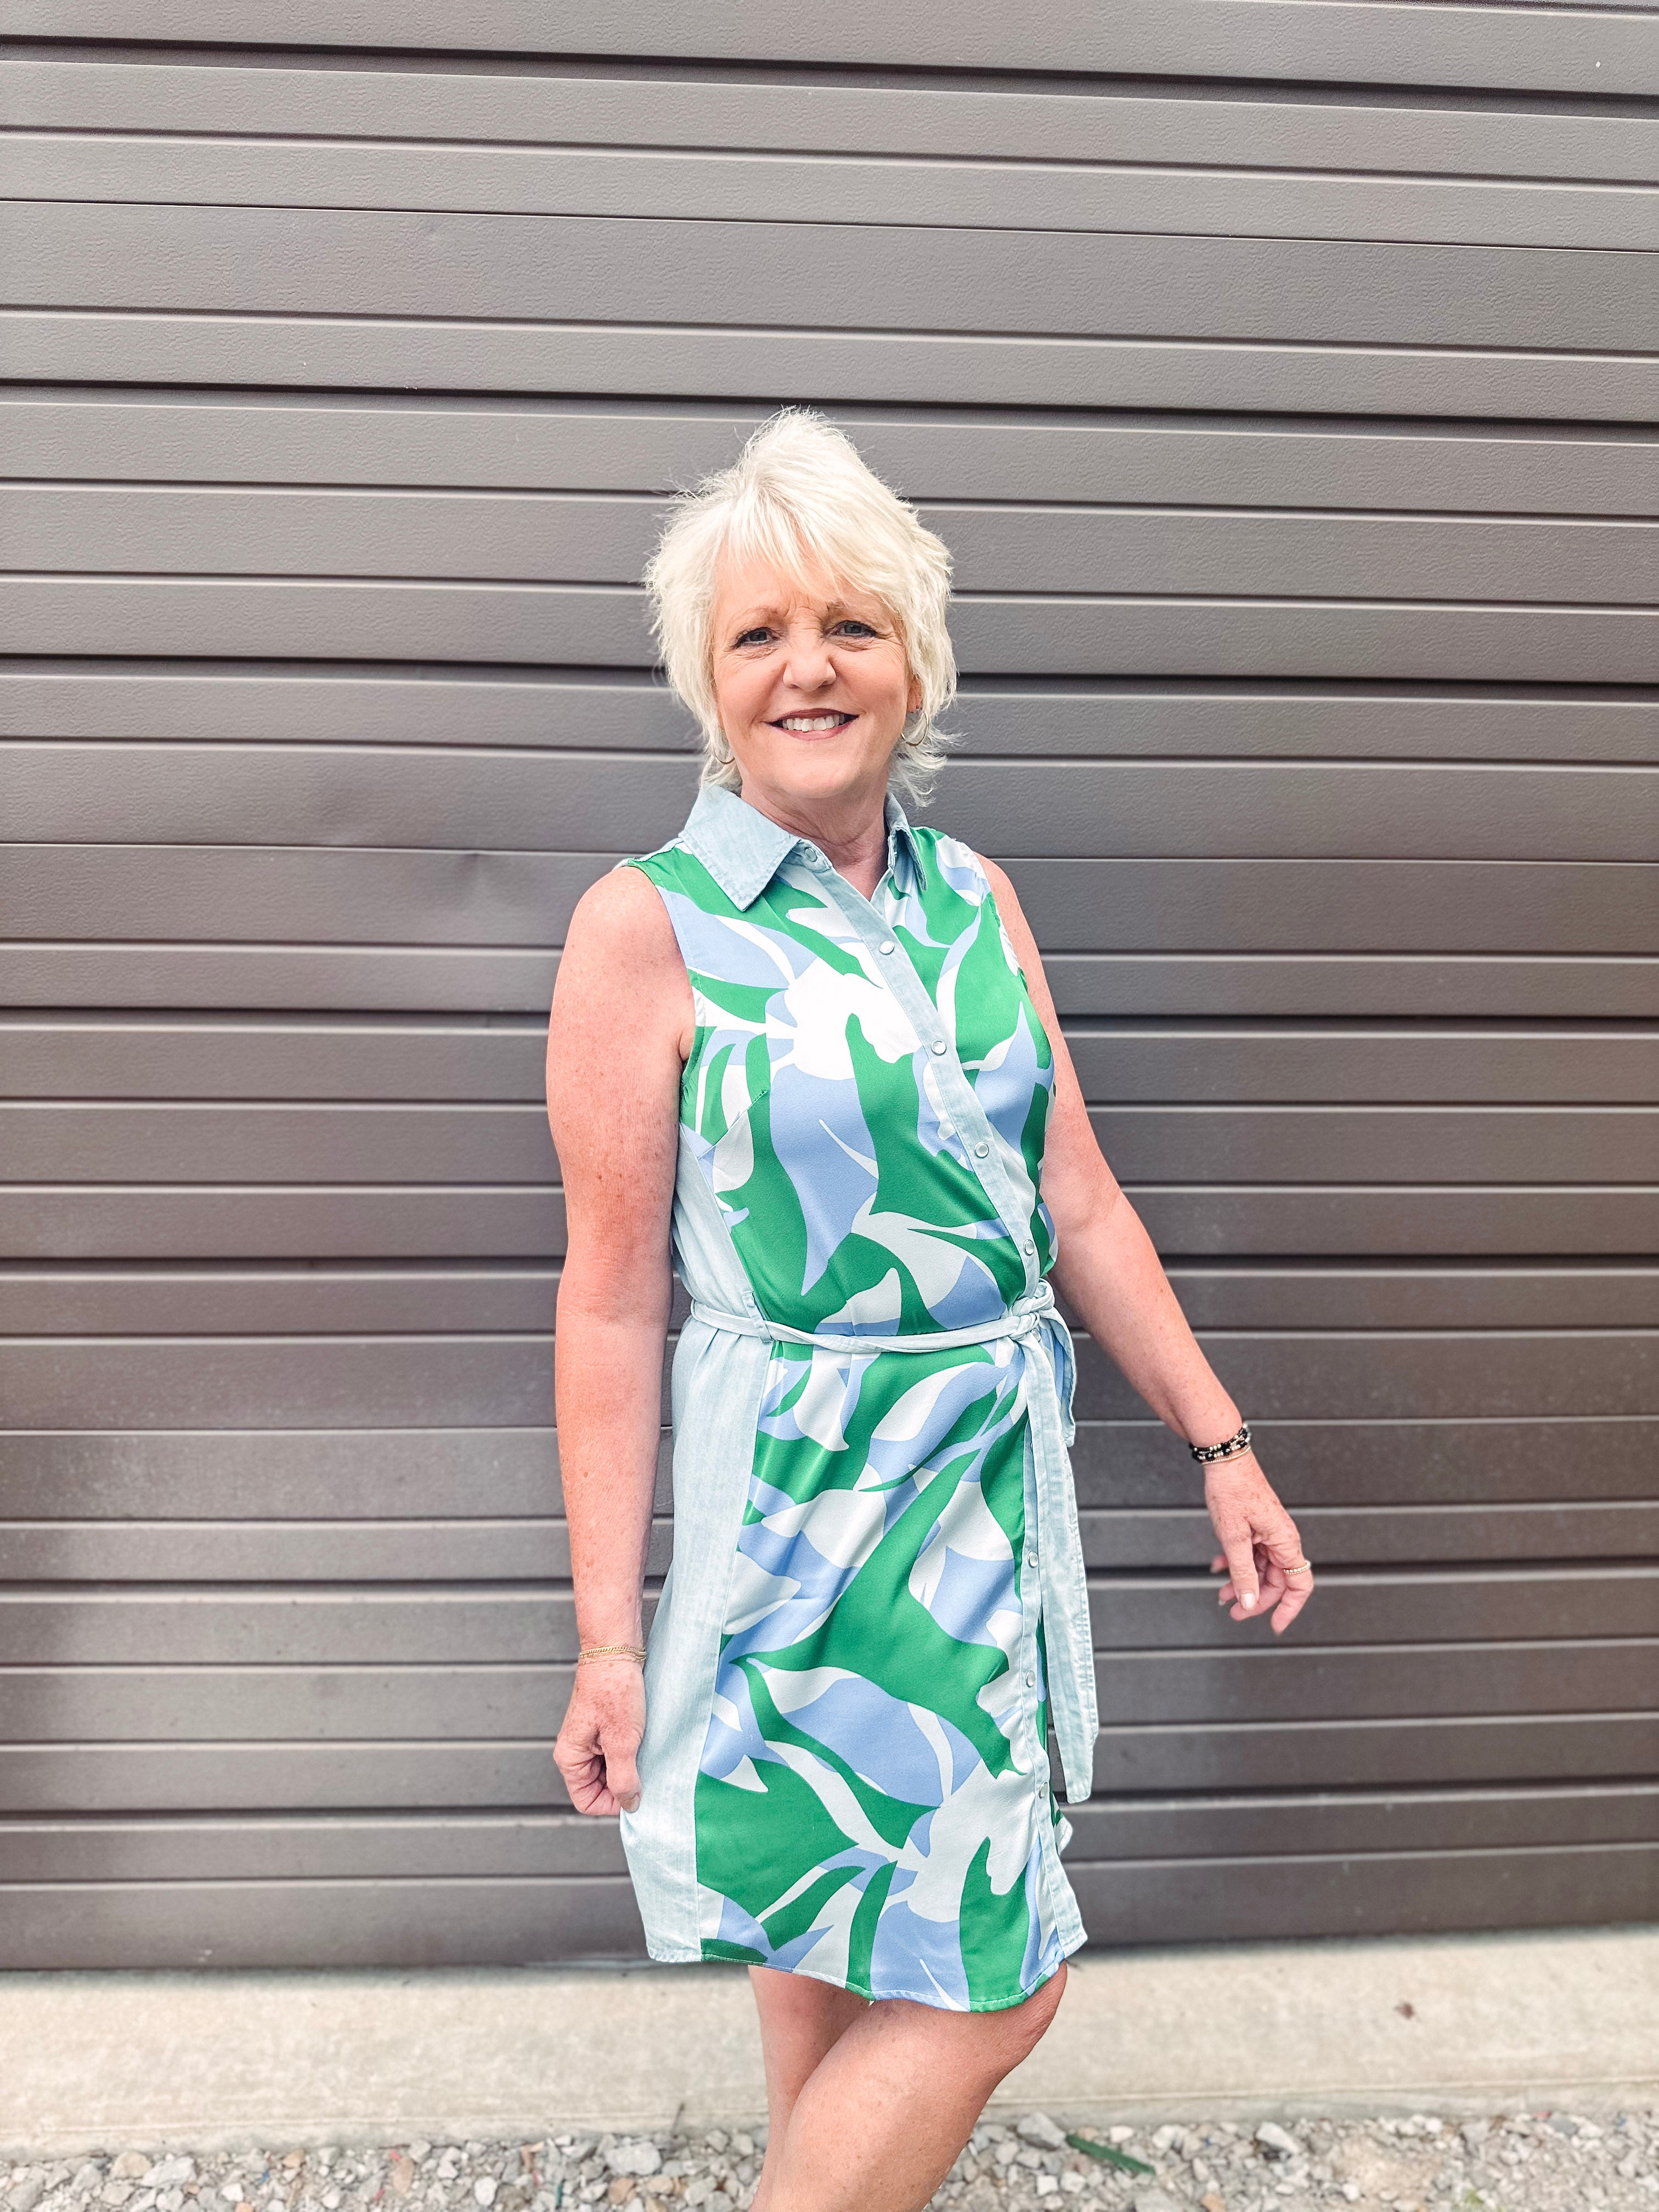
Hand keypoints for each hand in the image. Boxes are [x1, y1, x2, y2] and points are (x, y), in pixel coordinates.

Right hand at [555, 1660, 645, 1814]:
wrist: (616, 1649)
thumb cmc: (614, 1689)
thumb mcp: (622, 1741)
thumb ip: (624, 1778)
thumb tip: (630, 1804)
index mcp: (570, 1757)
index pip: (586, 1802)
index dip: (612, 1803)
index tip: (636, 1790)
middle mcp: (576, 1750)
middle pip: (599, 1787)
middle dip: (623, 1783)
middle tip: (644, 1767)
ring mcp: (590, 1738)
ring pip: (610, 1769)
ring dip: (630, 1765)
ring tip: (643, 1748)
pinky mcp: (604, 1726)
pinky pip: (617, 1751)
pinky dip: (631, 1750)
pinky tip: (643, 1738)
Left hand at [1204, 1452, 1314, 1633]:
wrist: (1224, 1458)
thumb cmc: (1232, 1490)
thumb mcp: (1234, 1537)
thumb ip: (1242, 1572)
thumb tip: (1249, 1602)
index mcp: (1285, 1542)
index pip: (1299, 1585)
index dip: (1289, 1609)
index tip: (1276, 1626)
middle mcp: (1281, 1539)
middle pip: (1276, 1581)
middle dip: (1255, 1599)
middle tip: (1234, 1611)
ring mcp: (1269, 1533)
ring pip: (1261, 1569)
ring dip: (1242, 1583)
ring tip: (1222, 1594)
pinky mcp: (1256, 1527)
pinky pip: (1251, 1553)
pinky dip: (1235, 1564)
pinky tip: (1218, 1566)